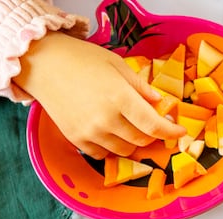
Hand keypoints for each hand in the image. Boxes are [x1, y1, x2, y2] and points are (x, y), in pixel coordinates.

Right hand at [13, 32, 185, 158]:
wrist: (43, 64)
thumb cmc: (82, 59)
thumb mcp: (117, 65)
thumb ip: (141, 87)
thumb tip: (159, 103)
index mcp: (121, 98)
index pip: (154, 126)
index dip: (171, 132)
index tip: (179, 131)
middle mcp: (107, 120)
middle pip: (142, 141)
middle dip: (153, 135)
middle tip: (154, 125)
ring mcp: (91, 133)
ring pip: (125, 151)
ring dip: (134, 143)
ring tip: (131, 127)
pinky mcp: (77, 140)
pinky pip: (103, 154)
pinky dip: (112, 148)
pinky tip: (111, 133)